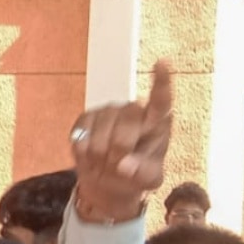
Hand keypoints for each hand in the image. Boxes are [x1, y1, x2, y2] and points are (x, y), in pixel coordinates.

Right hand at [70, 61, 172, 221]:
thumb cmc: (136, 173)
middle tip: (120, 166)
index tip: (163, 62)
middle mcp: (133, 109)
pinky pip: (80, 138)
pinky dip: (85, 154)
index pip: (161, 100)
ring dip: (101, 156)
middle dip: (121, 149)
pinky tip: (92, 156)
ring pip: (100, 136)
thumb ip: (144, 175)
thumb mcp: (149, 180)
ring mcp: (108, 111)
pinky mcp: (86, 118)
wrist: (110, 179)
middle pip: (126, 123)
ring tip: (106, 162)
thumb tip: (124, 166)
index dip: (162, 82)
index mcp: (156, 121)